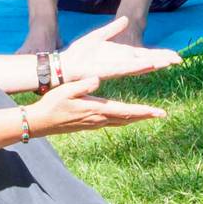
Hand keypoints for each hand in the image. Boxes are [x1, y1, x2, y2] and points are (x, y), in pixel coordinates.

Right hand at [24, 75, 165, 137]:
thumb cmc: (52, 104)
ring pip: (121, 122)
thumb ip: (83, 84)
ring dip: (136, 118)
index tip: (158, 112)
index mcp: (97, 110)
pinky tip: (127, 118)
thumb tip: (98, 79)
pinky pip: (113, 123)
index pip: (126, 111)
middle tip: (162, 114)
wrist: (41, 122)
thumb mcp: (67, 91)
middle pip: (128, 118)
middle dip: (146, 116)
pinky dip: (124, 119)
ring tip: (149, 115)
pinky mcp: (90, 124)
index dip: (144, 111)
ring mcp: (95, 123)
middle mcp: (99, 119)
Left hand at [57, 17, 180, 81]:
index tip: (175, 55)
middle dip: (163, 60)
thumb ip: (112, 28)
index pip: (145, 55)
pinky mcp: (108, 70)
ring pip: (140, 66)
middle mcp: (122, 62)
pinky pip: (126, 68)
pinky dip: (138, 66)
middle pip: (147, 61)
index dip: (160, 55)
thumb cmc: (78, 53)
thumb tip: (126, 20)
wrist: (64, 63)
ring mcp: (116, 67)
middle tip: (179, 60)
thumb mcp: (97, 36)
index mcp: (121, 55)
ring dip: (154, 64)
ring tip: (169, 62)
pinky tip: (149, 64)